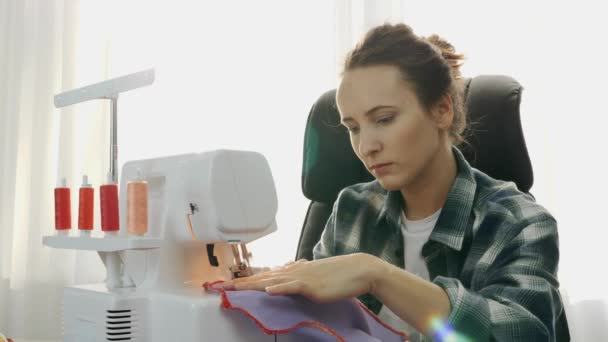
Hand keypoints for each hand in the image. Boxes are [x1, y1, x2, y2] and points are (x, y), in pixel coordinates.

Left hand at [222, 253, 380, 302]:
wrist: (359, 269)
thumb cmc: (339, 274)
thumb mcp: (315, 275)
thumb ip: (299, 275)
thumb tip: (285, 272)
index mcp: (294, 270)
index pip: (266, 275)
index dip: (247, 279)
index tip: (229, 284)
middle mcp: (294, 271)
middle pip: (263, 277)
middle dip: (241, 282)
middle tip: (220, 286)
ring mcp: (303, 277)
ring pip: (272, 280)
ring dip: (252, 284)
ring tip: (234, 288)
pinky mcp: (312, 285)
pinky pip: (293, 286)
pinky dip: (279, 287)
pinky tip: (267, 289)